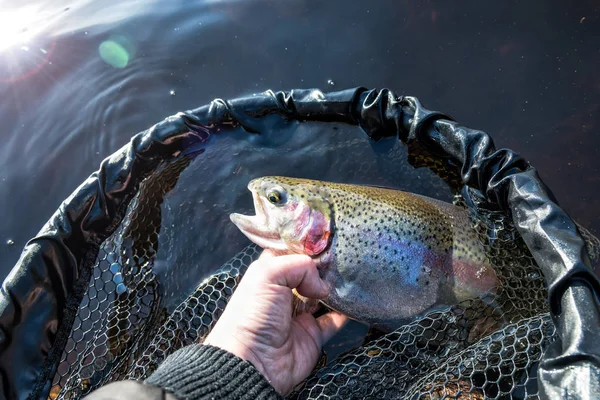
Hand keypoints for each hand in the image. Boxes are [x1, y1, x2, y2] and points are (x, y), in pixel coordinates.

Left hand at [203, 250, 347, 395]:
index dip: (307, 246)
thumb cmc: (253, 314)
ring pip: (325, 293)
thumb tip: (321, 284)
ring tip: (352, 274)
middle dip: (327, 264)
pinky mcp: (314, 334)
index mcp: (269, 274)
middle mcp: (285, 291)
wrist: (253, 362)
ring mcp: (300, 313)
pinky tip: (356, 299)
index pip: (290, 252)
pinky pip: (335, 320)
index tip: (326, 239)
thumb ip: (299, 266)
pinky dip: (347, 311)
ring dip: (337, 286)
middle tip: (343, 255)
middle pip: (311, 272)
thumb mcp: (267, 275)